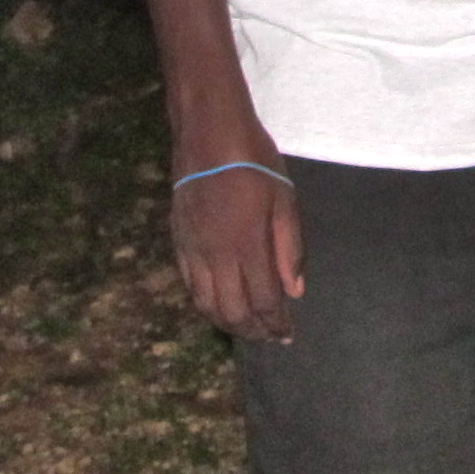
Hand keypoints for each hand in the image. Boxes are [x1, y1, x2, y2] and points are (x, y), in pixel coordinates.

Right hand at [170, 142, 304, 342]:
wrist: (208, 137)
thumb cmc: (255, 163)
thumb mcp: (285, 199)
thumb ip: (290, 248)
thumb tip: (295, 291)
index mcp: (248, 246)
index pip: (263, 300)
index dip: (275, 323)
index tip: (287, 335)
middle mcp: (216, 256)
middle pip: (232, 311)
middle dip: (253, 330)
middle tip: (269, 336)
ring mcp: (193, 252)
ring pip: (207, 304)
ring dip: (228, 322)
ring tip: (247, 327)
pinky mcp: (179, 243)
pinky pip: (191, 286)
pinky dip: (206, 304)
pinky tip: (220, 305)